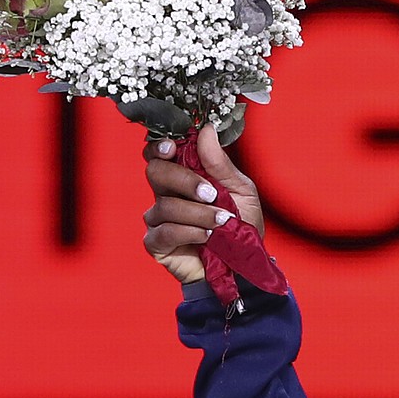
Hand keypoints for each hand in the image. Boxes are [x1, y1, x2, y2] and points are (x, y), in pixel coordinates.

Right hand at [142, 124, 264, 284]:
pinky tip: (207, 237)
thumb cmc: (240, 226)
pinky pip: (164, 231)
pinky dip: (189, 232)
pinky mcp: (156, 243)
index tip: (173, 146)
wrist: (242, 267)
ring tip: (221, 223)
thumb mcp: (241, 191)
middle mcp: (165, 193)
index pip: (157, 152)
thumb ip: (220, 163)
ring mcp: (158, 219)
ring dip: (198, 213)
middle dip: (184, 180)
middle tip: (211, 194)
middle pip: (155, 172)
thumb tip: (206, 130)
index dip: (159, 146)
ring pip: (165, 205)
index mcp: (182, 175)